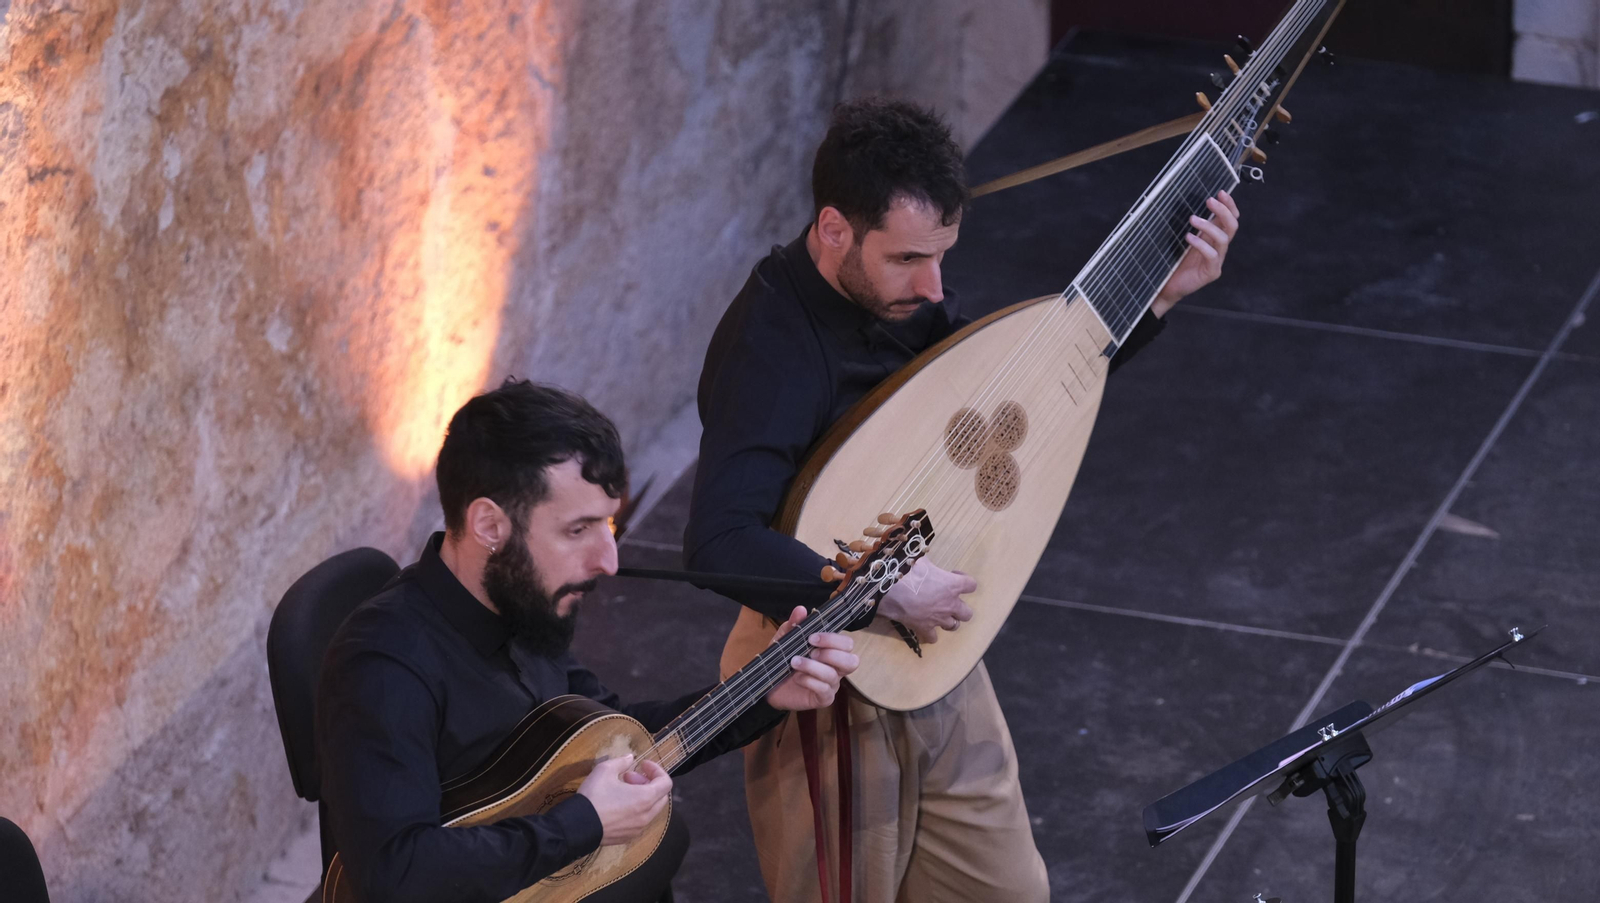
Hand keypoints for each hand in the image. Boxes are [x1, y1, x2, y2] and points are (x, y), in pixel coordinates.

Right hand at [576, 754, 670, 845]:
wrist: (577, 826)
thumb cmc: (594, 796)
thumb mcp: (605, 770)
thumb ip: (622, 762)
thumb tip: (630, 758)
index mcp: (646, 798)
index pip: (666, 783)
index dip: (657, 770)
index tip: (643, 765)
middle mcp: (646, 816)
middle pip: (661, 797)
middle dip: (648, 783)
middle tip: (629, 777)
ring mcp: (638, 829)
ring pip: (650, 810)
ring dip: (642, 797)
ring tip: (621, 790)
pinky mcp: (628, 837)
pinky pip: (640, 821)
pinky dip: (636, 810)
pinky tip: (617, 806)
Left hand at [764, 606, 858, 710]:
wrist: (768, 685)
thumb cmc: (782, 661)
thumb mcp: (784, 640)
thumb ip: (794, 625)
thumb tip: (801, 610)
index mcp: (831, 651)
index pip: (847, 644)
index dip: (833, 640)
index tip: (812, 637)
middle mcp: (836, 668)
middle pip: (852, 661)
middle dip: (831, 653)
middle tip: (810, 651)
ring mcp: (831, 684)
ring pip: (834, 675)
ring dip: (814, 666)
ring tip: (795, 662)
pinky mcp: (823, 698)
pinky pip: (824, 690)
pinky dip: (810, 681)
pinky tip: (797, 677)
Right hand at [874, 559, 974, 644]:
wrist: (890, 590)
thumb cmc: (908, 571)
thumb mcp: (920, 559)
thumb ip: (928, 561)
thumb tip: (922, 555)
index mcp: (952, 585)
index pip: (972, 585)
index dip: (965, 580)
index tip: (954, 576)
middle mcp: (950, 604)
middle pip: (967, 614)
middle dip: (960, 608)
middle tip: (948, 601)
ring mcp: (938, 618)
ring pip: (954, 626)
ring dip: (948, 621)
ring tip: (939, 615)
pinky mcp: (924, 628)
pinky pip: (933, 638)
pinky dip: (930, 634)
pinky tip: (925, 627)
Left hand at [1152, 190, 1239, 315]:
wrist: (1167, 285)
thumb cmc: (1174, 261)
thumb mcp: (1184, 239)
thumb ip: (1193, 226)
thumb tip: (1191, 204)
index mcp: (1214, 238)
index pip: (1230, 219)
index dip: (1229, 205)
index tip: (1221, 192)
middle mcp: (1219, 247)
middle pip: (1232, 226)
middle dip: (1224, 211)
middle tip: (1210, 200)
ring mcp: (1217, 260)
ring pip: (1223, 239)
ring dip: (1209, 225)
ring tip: (1193, 219)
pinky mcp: (1211, 272)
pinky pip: (1212, 255)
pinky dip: (1201, 244)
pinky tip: (1189, 238)